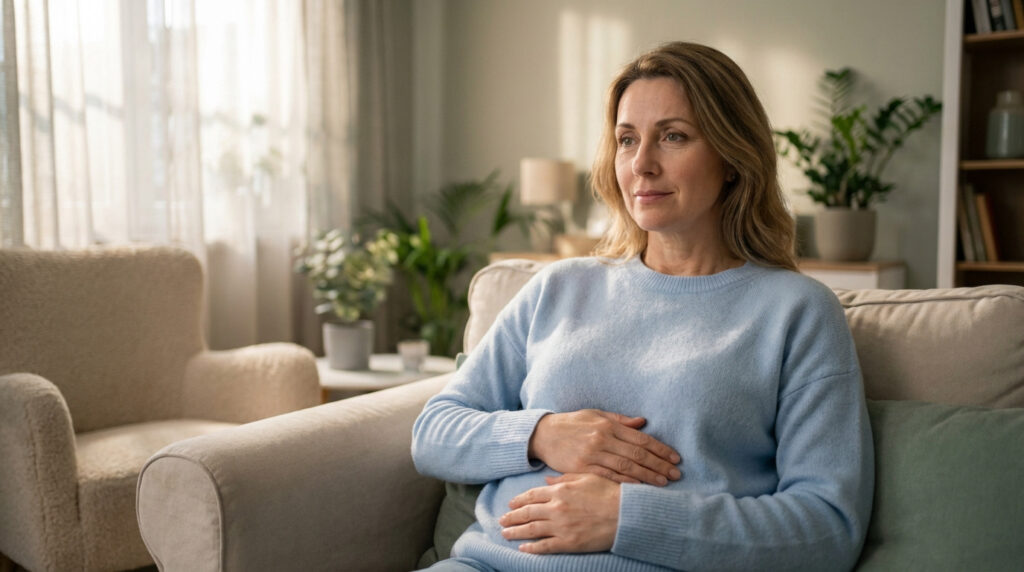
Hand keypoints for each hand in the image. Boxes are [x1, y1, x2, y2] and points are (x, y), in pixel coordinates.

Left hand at [500, 473, 619, 553]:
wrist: (627, 513)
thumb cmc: (610, 492)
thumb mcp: (586, 477)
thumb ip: (563, 479)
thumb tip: (546, 481)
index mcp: (560, 491)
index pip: (533, 495)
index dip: (519, 500)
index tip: (511, 503)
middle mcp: (557, 508)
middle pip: (528, 512)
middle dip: (512, 516)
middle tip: (501, 520)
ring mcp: (561, 526)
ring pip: (532, 529)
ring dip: (516, 532)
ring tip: (505, 533)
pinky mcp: (569, 543)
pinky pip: (545, 546)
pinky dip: (532, 548)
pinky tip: (523, 548)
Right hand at [528, 409, 680, 484]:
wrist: (543, 434)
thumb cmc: (571, 424)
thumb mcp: (595, 415)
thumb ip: (620, 420)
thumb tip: (643, 422)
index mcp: (608, 424)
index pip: (640, 438)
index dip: (660, 448)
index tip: (675, 457)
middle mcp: (602, 438)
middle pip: (637, 454)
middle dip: (659, 464)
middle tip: (676, 474)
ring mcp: (592, 454)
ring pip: (626, 466)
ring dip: (647, 476)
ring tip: (663, 482)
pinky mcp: (582, 468)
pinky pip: (608, 476)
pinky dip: (625, 482)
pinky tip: (639, 487)